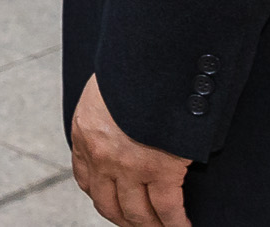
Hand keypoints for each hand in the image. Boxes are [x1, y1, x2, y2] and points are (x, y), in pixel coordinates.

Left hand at [70, 75, 190, 226]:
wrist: (150, 60)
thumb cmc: (132, 68)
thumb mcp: (105, 90)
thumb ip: (108, 115)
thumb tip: (123, 127)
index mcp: (84, 133)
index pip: (86, 180)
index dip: (102, 198)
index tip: (115, 206)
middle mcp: (100, 155)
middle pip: (109, 205)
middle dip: (126, 220)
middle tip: (141, 226)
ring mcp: (128, 165)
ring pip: (137, 214)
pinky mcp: (159, 169)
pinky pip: (167, 209)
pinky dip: (177, 223)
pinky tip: (184, 226)